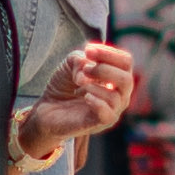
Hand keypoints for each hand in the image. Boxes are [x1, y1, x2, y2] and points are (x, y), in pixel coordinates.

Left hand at [19, 42, 141, 149]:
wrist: (47, 109)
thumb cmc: (64, 85)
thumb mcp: (71, 64)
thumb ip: (82, 58)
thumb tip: (88, 69)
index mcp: (117, 77)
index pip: (126, 62)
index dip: (109, 53)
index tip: (88, 50)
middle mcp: (119, 95)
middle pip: (127, 80)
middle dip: (104, 70)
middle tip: (85, 69)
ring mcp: (112, 111)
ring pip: (115, 97)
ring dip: (94, 86)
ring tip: (79, 84)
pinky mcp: (100, 124)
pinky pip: (108, 114)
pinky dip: (96, 102)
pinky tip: (84, 96)